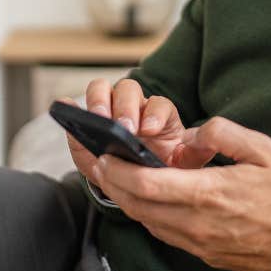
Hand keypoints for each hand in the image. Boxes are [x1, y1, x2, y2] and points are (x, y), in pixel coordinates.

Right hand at [63, 78, 208, 188]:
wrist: (139, 180)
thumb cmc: (164, 167)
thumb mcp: (183, 163)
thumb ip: (196, 153)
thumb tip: (205, 142)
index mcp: (160, 115)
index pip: (159, 104)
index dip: (154, 114)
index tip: (150, 130)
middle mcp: (134, 107)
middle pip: (128, 90)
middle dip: (125, 106)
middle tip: (123, 127)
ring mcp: (108, 112)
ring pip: (102, 90)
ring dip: (98, 101)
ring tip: (97, 120)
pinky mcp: (86, 124)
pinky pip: (76, 108)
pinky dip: (70, 107)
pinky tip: (65, 108)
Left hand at [92, 116, 270, 270]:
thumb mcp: (262, 149)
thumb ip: (223, 133)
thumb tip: (192, 135)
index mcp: (207, 193)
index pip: (145, 184)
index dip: (117, 170)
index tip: (104, 154)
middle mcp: (195, 222)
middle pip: (137, 205)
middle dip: (111, 183)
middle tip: (97, 163)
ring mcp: (199, 242)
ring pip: (147, 222)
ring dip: (127, 200)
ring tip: (116, 178)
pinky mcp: (205, 254)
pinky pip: (165, 234)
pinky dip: (148, 214)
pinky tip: (150, 199)